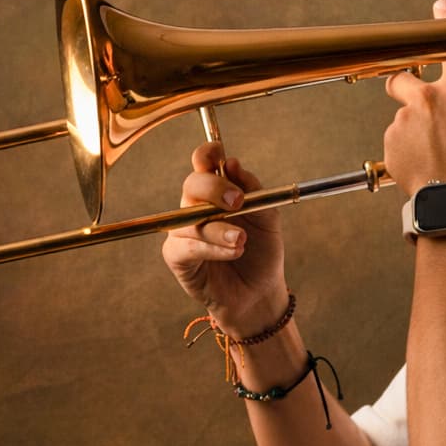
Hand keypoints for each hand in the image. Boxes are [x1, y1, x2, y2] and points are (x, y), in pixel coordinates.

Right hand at [161, 141, 289, 335]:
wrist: (260, 292)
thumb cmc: (262, 252)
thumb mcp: (268, 217)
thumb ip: (254, 190)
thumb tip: (233, 164)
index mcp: (218, 191)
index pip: (203, 162)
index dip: (207, 154)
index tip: (219, 155)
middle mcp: (197, 206)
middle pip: (192, 185)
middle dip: (214, 189)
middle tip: (238, 202)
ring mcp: (184, 230)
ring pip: (190, 218)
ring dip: (219, 228)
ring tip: (242, 241)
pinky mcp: (177, 256)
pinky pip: (187, 245)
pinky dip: (212, 248)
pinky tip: (233, 252)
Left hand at [382, 0, 445, 198]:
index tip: (442, 8)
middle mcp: (427, 99)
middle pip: (404, 76)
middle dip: (407, 83)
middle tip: (419, 102)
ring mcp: (404, 121)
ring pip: (404, 116)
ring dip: (417, 129)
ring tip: (435, 154)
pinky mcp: (391, 144)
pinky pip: (398, 142)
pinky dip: (410, 152)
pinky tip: (427, 169)